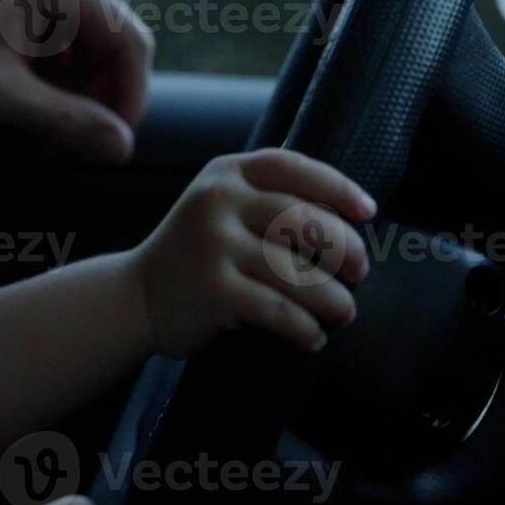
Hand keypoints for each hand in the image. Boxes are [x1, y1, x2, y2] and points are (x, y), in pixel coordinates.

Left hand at [0, 0, 152, 164]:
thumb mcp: (1, 94)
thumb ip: (64, 121)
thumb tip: (123, 148)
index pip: (132, 44)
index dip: (129, 98)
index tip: (110, 142)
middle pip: (117, 47)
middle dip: (99, 99)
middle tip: (63, 142)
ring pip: (97, 51)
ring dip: (80, 94)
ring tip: (40, 127)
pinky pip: (73, 46)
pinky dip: (61, 81)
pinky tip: (29, 103)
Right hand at [127, 149, 375, 357]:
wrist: (136, 295)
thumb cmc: (196, 254)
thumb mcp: (221, 207)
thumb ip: (267, 199)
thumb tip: (348, 219)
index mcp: (226, 173)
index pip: (294, 168)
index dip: (338, 187)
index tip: (368, 212)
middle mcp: (219, 200)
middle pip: (305, 220)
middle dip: (345, 249)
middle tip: (360, 272)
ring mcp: (214, 244)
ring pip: (298, 272)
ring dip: (333, 299)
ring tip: (343, 313)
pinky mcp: (213, 289)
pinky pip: (277, 310)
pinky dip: (303, 328)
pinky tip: (312, 336)